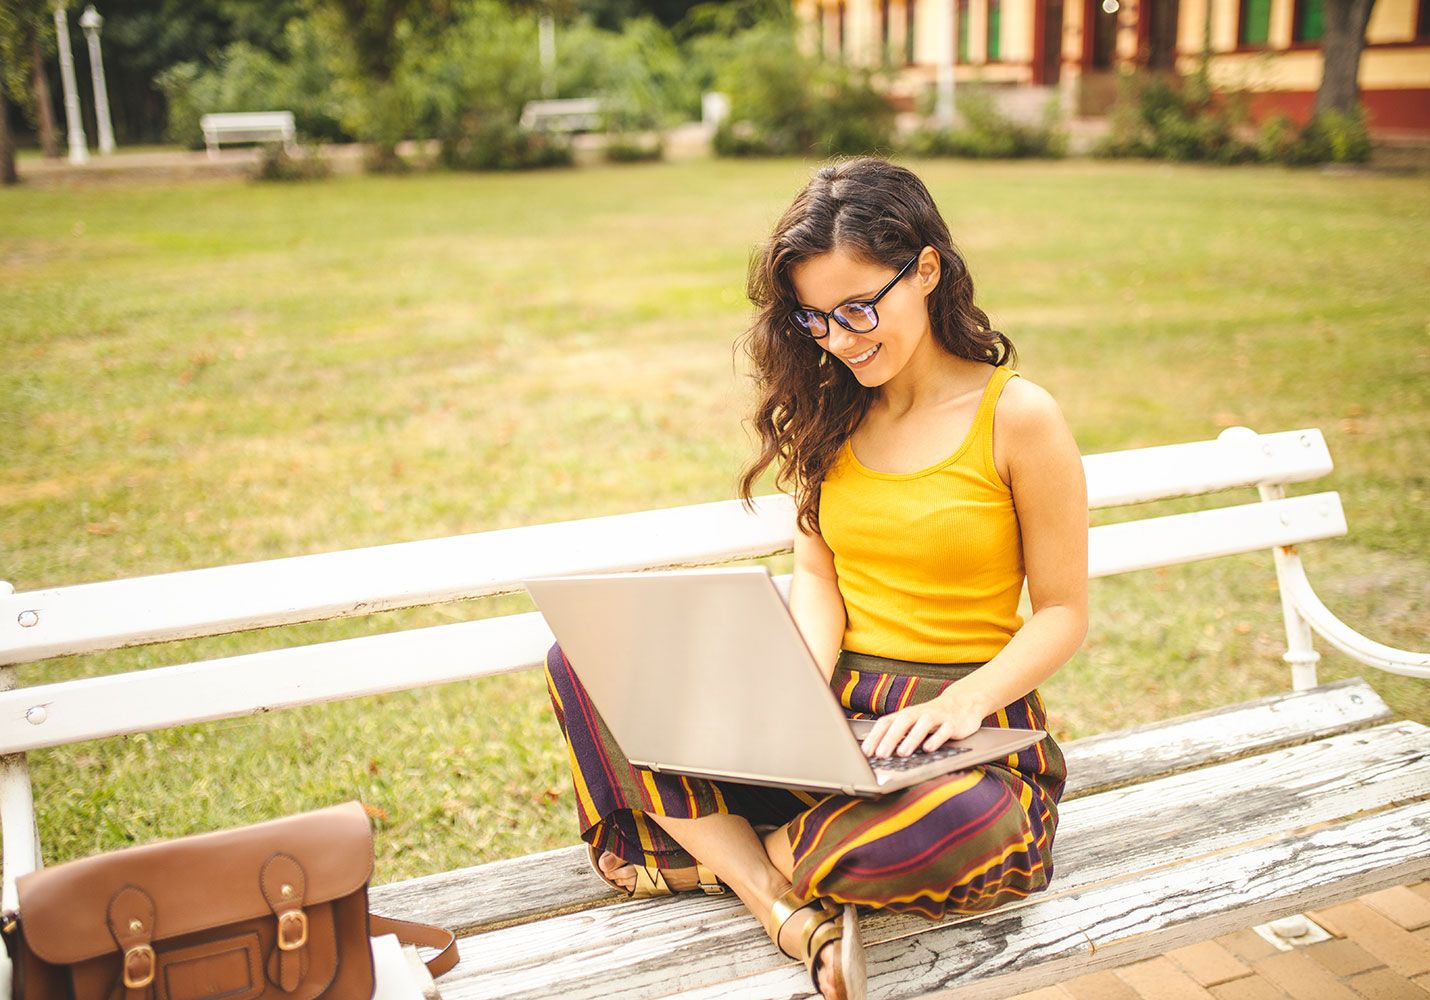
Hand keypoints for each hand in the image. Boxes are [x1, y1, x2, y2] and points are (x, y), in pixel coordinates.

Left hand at [860, 691, 986, 757]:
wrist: (962, 703)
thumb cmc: (932, 717)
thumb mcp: (914, 723)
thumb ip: (899, 734)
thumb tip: (877, 752)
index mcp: (907, 714)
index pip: (886, 722)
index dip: (875, 736)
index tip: (866, 752)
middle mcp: (920, 714)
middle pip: (902, 721)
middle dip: (890, 738)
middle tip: (880, 755)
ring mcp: (937, 717)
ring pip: (923, 724)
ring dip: (912, 738)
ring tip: (902, 753)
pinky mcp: (953, 724)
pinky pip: (944, 730)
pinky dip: (936, 739)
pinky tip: (928, 749)